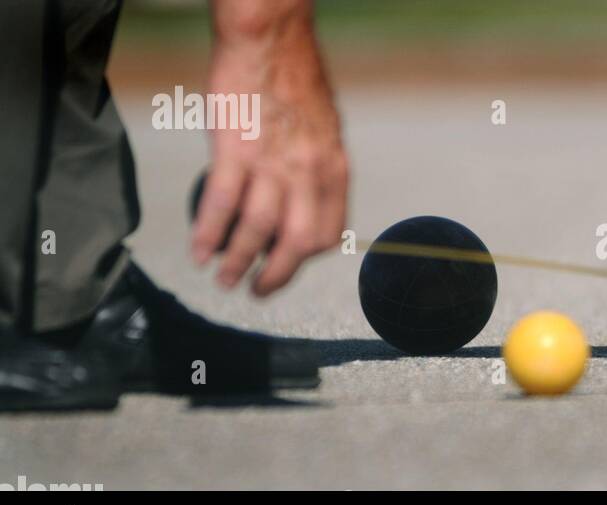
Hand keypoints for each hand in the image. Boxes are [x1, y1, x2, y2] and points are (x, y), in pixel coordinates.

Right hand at [191, 0, 348, 296]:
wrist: (269, 39)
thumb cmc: (292, 77)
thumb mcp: (324, 129)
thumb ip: (317, 167)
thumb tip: (307, 198)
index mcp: (334, 168)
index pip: (328, 231)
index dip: (307, 257)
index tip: (289, 263)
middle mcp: (308, 172)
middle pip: (296, 243)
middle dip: (276, 275)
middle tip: (257, 290)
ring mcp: (272, 163)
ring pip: (257, 232)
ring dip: (237, 262)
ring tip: (223, 278)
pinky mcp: (234, 151)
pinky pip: (220, 205)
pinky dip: (208, 234)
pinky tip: (199, 251)